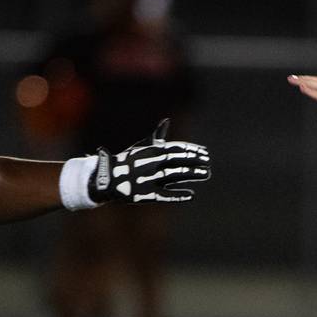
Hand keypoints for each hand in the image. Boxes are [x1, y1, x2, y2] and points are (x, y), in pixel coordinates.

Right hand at [89, 119, 211, 203]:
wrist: (108, 177)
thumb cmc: (128, 161)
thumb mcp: (142, 146)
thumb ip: (157, 136)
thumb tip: (166, 121)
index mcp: (152, 151)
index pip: (177, 148)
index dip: (192, 150)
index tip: (204, 152)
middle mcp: (153, 163)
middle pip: (179, 161)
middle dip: (195, 161)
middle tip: (208, 162)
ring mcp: (150, 179)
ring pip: (176, 175)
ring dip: (192, 174)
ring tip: (206, 174)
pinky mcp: (147, 194)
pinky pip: (166, 195)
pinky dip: (178, 195)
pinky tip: (191, 195)